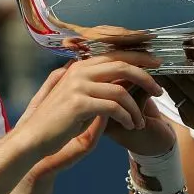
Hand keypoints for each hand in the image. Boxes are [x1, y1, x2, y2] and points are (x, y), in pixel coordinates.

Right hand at [14, 54, 163, 173]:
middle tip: (159, 90)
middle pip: (121, 65)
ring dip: (135, 107)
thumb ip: (95, 87)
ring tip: (140, 121)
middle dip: (145, 76)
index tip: (156, 64)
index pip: (114, 55)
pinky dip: (126, 116)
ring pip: (120, 89)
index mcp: (79, 67)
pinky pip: (113, 106)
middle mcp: (78, 72)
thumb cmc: (56, 121)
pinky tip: (129, 125)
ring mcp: (77, 86)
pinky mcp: (78, 104)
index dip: (138, 58)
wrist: (33, 138)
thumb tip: (122, 81)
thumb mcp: (77, 98)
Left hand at [156, 50, 193, 146]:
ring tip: (160, 66)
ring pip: (176, 93)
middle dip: (171, 69)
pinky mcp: (189, 123)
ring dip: (166, 80)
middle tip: (161, 56)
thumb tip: (193, 51)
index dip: (183, 62)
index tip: (174, 52)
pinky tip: (167, 81)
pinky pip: (177, 102)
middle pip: (183, 83)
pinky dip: (172, 91)